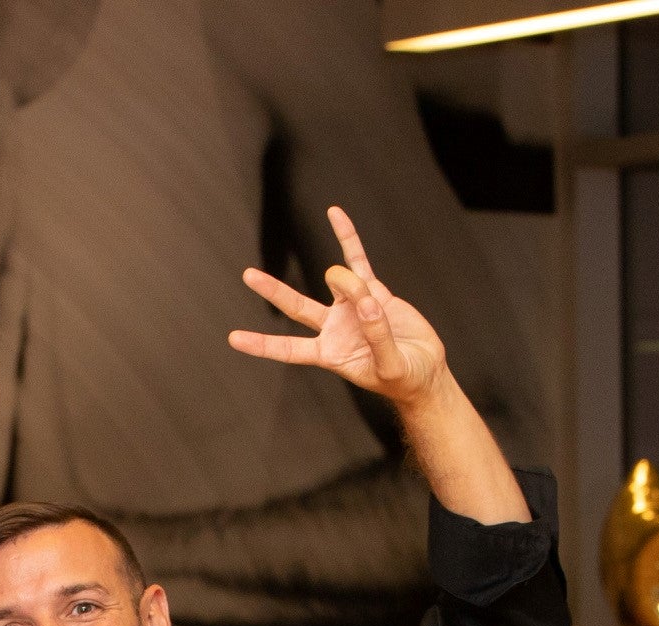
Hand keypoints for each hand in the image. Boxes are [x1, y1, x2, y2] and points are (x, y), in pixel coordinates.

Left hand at [228, 205, 451, 411]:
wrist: (425, 369)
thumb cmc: (403, 377)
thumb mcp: (389, 366)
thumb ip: (376, 336)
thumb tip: (364, 301)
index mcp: (330, 354)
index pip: (289, 349)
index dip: (263, 345)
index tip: (233, 339)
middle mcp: (334, 328)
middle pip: (296, 307)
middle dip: (274, 291)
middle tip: (248, 275)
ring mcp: (351, 306)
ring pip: (339, 282)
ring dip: (351, 286)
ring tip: (372, 305)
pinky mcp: (373, 290)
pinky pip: (357, 259)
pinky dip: (346, 237)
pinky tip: (334, 214)